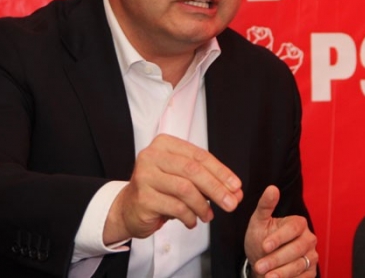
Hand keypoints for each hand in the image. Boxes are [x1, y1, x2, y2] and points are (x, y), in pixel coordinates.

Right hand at [103, 134, 242, 243]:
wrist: (128, 208)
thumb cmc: (159, 190)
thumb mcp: (182, 178)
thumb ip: (207, 181)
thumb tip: (234, 191)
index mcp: (164, 144)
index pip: (199, 155)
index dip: (221, 171)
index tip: (235, 186)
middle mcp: (152, 156)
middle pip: (193, 170)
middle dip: (216, 188)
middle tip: (231, 203)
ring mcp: (145, 176)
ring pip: (185, 189)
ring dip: (202, 205)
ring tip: (208, 215)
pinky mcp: (143, 197)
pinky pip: (175, 207)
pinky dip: (189, 216)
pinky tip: (191, 221)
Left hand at [245, 185, 317, 277]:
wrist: (261, 260)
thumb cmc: (260, 238)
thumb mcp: (259, 221)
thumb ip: (265, 205)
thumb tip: (272, 188)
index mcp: (299, 223)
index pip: (293, 228)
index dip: (279, 237)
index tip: (265, 245)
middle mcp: (309, 239)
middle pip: (297, 248)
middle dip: (277, 258)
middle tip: (260, 266)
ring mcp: (311, 256)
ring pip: (300, 264)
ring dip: (281, 272)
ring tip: (265, 275)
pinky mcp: (311, 272)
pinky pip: (303, 277)